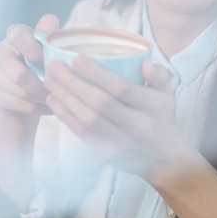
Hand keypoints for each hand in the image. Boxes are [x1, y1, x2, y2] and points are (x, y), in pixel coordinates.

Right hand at [0, 14, 58, 116]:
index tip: (48, 61)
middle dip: (43, 84)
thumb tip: (51, 19)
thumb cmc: (42, 65)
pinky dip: (36, 107)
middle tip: (58, 88)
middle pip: (19, 74)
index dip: (34, 51)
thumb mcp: (48, 49)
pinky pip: (18, 104)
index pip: (19, 36)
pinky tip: (47, 105)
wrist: (28, 93)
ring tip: (55, 96)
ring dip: (41, 97)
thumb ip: (48, 35)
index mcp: (15, 35)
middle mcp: (0, 52)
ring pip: (20, 92)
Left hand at [43, 55, 187, 177]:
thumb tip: (144, 62)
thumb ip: (159, 75)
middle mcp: (136, 124)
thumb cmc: (161, 119)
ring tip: (49, 81)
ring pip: (87, 119)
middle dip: (73, 83)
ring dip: (65, 98)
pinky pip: (82, 133)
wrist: (163, 159)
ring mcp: (120, 141)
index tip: (77, 58)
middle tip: (54, 66)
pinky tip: (54, 101)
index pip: (120, 88)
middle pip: (99, 102)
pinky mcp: (107, 152)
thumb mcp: (166, 94)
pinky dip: (66, 116)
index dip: (97, 73)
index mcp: (151, 106)